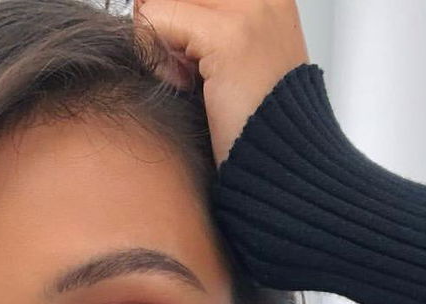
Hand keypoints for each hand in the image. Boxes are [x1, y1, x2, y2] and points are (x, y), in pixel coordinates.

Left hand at [133, 0, 310, 168]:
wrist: (281, 165)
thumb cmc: (252, 123)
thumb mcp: (228, 58)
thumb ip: (197, 25)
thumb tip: (143, 4)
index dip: (172, 16)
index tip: (181, 51)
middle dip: (161, 23)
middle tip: (178, 66)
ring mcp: (249, 9)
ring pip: (160, 0)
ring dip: (158, 40)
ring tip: (186, 78)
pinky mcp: (229, 36)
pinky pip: (156, 19)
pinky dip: (156, 56)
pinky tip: (182, 85)